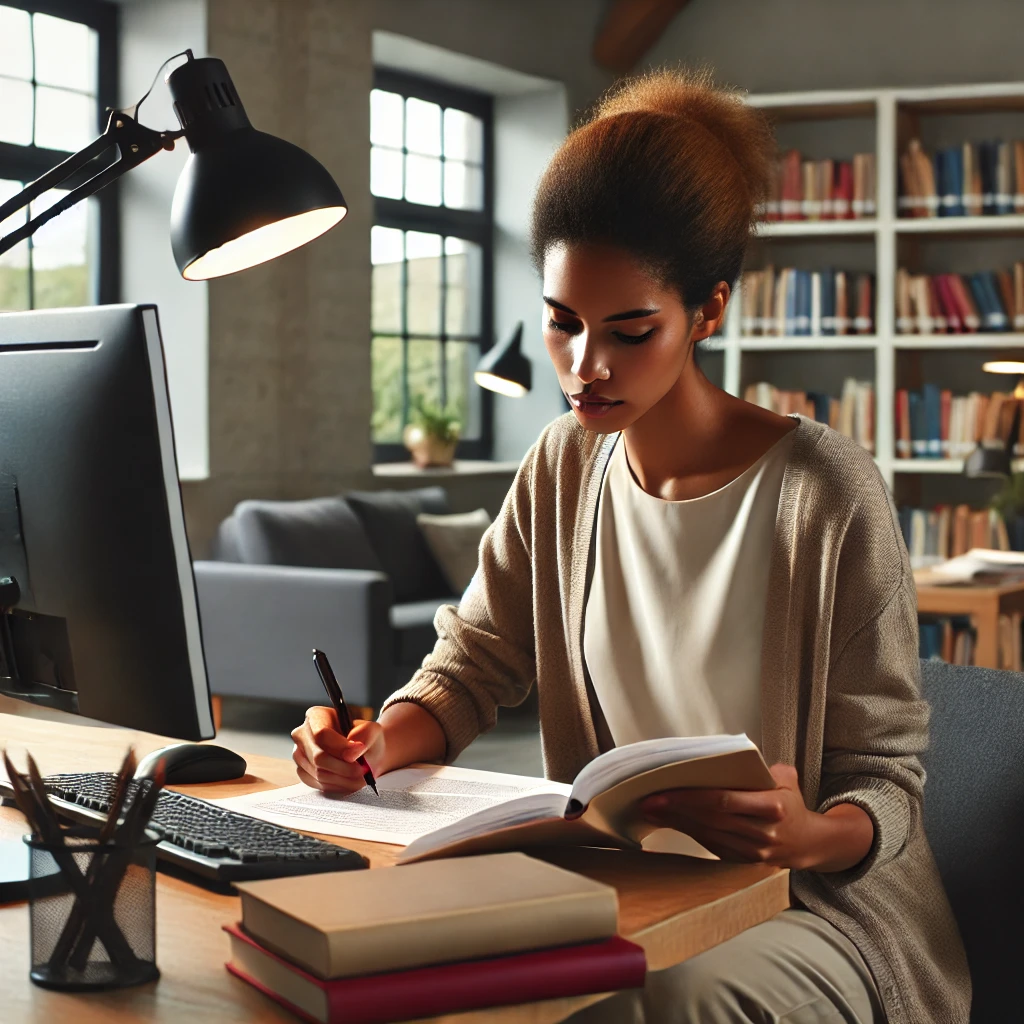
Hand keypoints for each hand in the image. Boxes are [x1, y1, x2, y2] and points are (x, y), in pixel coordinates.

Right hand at [291, 706, 384, 794]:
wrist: (364, 752)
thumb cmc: (365, 738)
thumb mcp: (372, 730)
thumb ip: (365, 736)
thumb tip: (350, 755)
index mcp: (316, 716)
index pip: (321, 734)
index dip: (340, 747)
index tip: (359, 751)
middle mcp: (302, 734)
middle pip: (318, 757)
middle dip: (344, 767)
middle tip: (363, 770)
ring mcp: (300, 754)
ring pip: (319, 773)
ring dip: (343, 778)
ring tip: (360, 776)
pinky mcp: (303, 772)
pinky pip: (317, 784)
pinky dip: (337, 785)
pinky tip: (348, 779)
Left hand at [639, 764, 873, 871]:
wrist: (809, 845)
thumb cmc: (792, 804)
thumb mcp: (787, 779)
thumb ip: (761, 769)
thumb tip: (728, 756)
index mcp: (774, 808)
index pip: (725, 801)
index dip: (692, 797)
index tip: (665, 790)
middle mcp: (762, 833)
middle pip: (710, 818)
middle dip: (675, 809)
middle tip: (647, 799)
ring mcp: (751, 851)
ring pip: (706, 833)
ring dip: (675, 821)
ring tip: (650, 809)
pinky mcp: (741, 861)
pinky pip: (709, 844)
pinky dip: (686, 832)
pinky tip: (668, 821)